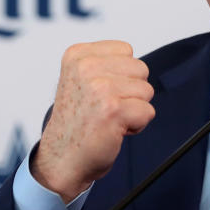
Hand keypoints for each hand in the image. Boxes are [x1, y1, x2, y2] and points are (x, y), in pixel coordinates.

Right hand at [33, 41, 154, 201]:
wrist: (62, 159)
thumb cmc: (76, 123)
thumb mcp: (81, 80)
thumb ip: (105, 64)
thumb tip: (135, 62)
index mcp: (78, 55)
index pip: (126, 50)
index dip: (122, 75)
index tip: (101, 92)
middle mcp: (86, 67)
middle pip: (141, 69)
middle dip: (131, 92)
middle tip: (106, 108)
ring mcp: (100, 88)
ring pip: (147, 91)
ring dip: (134, 109)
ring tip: (109, 119)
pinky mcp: (113, 110)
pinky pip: (148, 112)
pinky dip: (137, 126)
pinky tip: (115, 130)